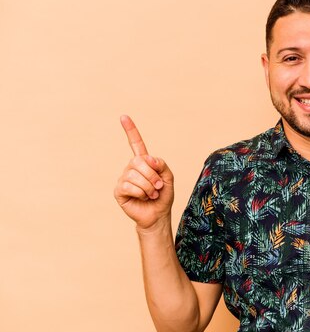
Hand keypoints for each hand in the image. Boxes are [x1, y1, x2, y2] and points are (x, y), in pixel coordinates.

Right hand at [113, 115, 173, 229]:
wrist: (158, 215)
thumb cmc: (163, 196)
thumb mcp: (168, 177)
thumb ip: (161, 165)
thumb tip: (148, 159)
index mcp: (144, 162)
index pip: (136, 144)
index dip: (130, 130)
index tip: (124, 116)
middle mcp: (131, 168)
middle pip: (139, 162)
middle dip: (153, 175)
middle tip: (158, 186)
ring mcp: (124, 178)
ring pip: (135, 175)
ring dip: (148, 187)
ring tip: (151, 194)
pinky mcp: (119, 190)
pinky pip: (130, 186)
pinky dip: (141, 193)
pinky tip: (142, 198)